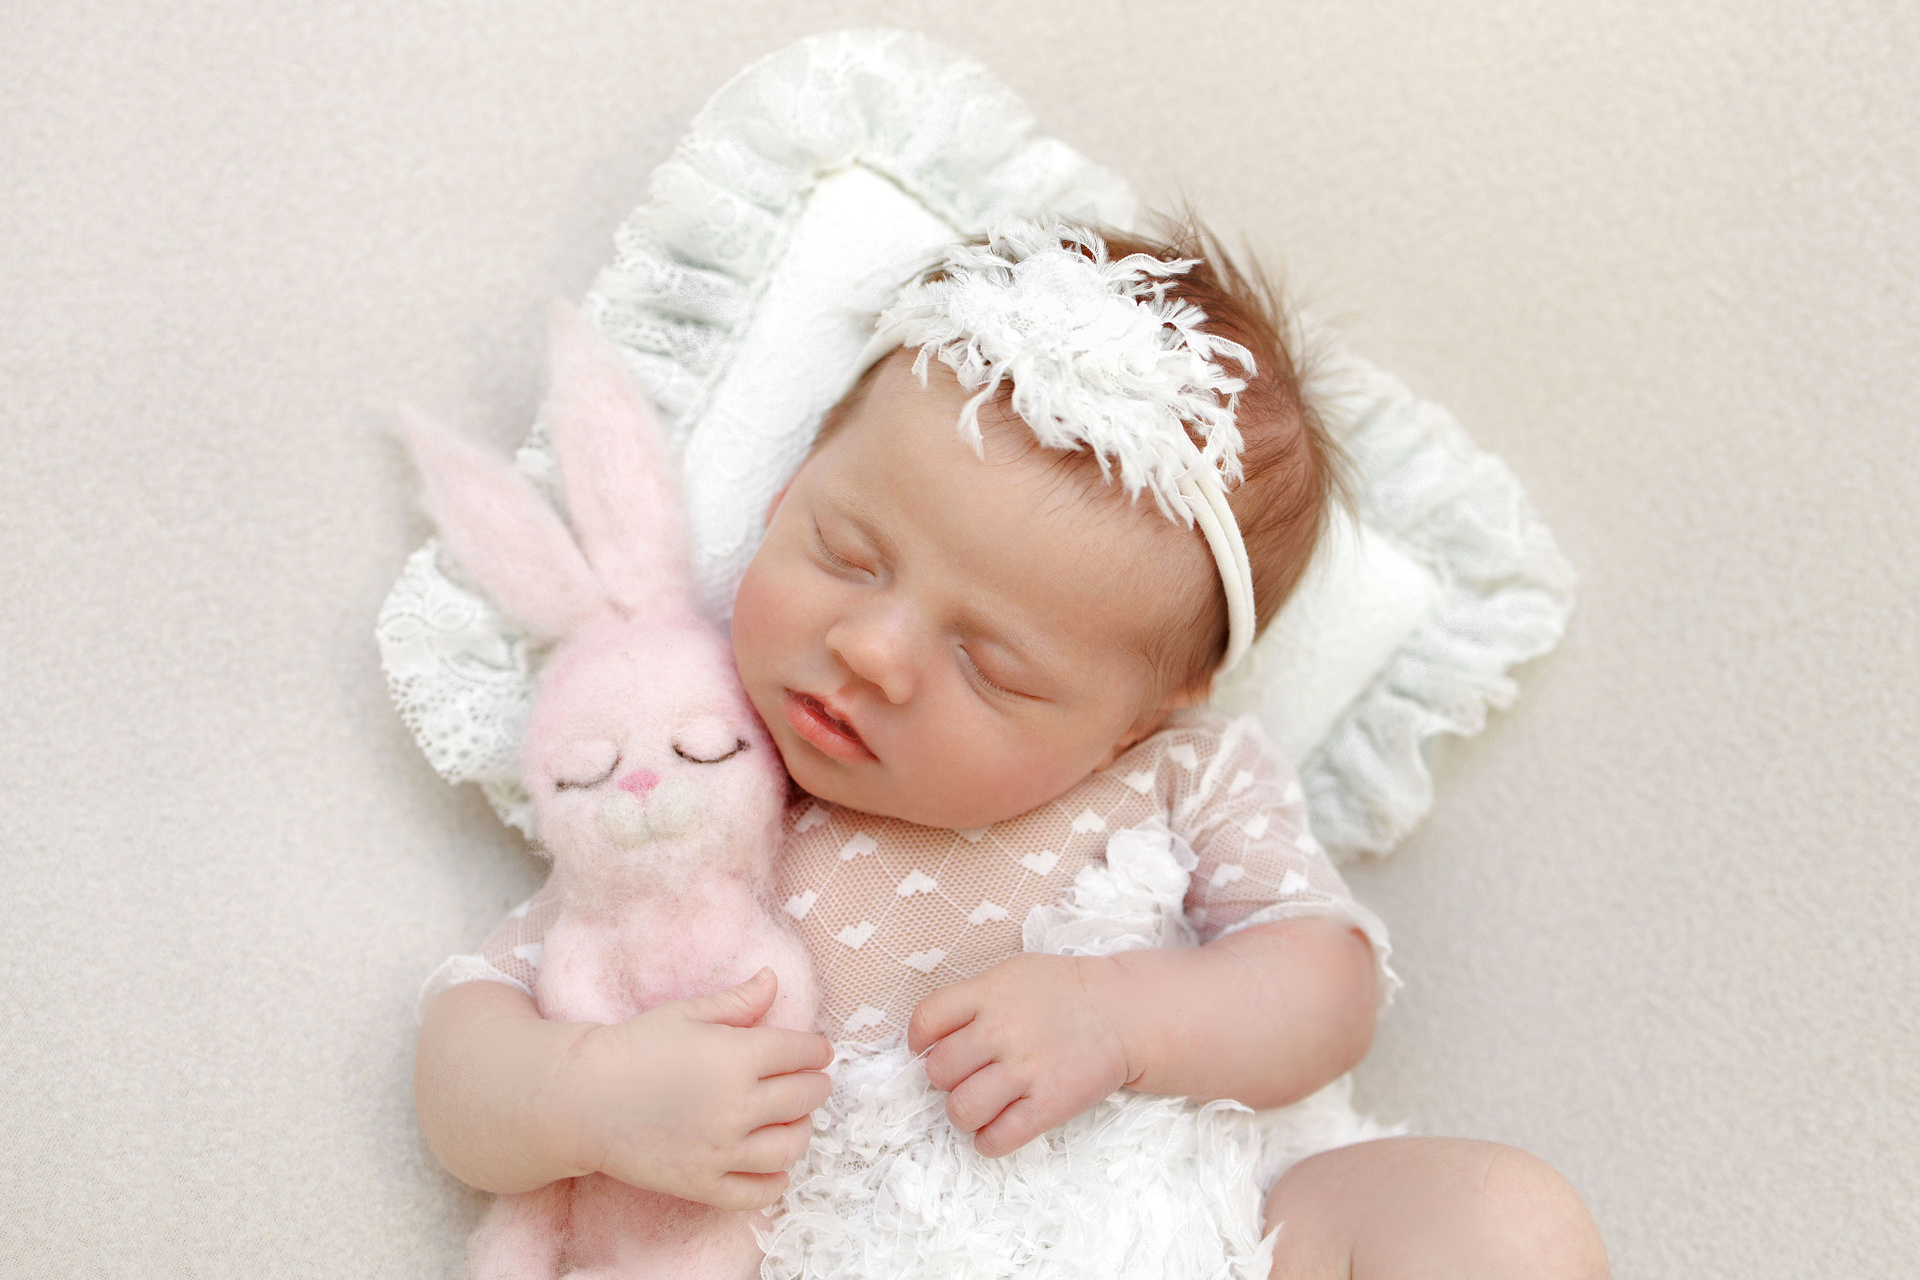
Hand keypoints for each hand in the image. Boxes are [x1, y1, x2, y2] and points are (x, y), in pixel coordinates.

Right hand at [561, 968, 833, 1209]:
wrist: (581, 1099)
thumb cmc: (633, 1048)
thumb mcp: (686, 1014)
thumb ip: (737, 1002)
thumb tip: (774, 980)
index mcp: (736, 1055)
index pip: (801, 1052)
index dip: (816, 1049)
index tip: (818, 1051)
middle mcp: (736, 1105)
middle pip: (804, 1097)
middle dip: (816, 1085)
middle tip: (814, 1081)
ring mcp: (720, 1149)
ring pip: (790, 1146)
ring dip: (802, 1130)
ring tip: (796, 1120)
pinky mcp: (702, 1183)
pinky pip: (758, 1192)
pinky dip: (776, 1180)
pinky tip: (776, 1166)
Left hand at [906, 952, 1136, 1157]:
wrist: (1124, 1011)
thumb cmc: (1062, 992)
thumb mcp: (1012, 974)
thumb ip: (972, 999)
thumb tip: (930, 1036)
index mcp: (988, 993)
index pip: (926, 1019)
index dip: (919, 1040)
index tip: (926, 1048)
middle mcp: (1002, 1031)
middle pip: (939, 1070)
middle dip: (946, 1079)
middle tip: (966, 1075)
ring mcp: (1026, 1070)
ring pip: (961, 1109)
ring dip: (962, 1113)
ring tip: (979, 1105)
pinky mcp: (1049, 1105)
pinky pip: (998, 1139)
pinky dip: (988, 1142)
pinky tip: (996, 1129)